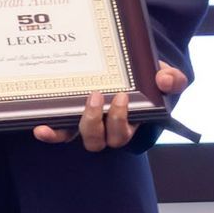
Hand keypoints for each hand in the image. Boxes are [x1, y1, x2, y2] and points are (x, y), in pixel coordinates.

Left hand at [33, 61, 188, 150]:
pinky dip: (52, 134)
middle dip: (101, 121)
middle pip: (103, 140)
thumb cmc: (149, 79)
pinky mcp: (73, 119)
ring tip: (85, 100)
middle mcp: (109, 130)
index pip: (125, 132)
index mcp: (131, 123)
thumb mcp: (165, 77)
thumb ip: (173, 78)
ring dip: (83, 124)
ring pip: (86, 139)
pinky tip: (40, 128)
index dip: (121, 120)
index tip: (122, 96)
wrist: (133, 71)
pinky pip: (63, 133)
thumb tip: (165, 79)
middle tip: (100, 95)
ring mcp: (90, 126)